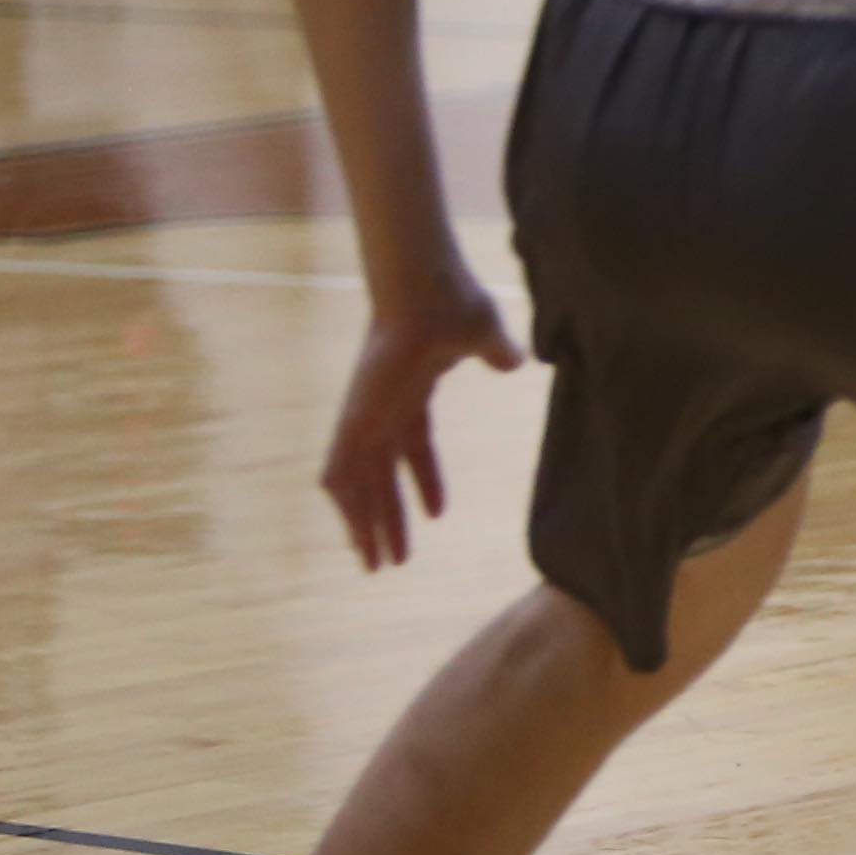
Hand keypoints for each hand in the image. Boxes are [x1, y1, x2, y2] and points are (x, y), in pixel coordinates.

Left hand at [318, 278, 522, 572]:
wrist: (427, 291)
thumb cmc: (454, 303)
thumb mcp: (486, 335)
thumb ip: (498, 352)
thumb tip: (516, 362)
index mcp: (411, 393)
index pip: (413, 448)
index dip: (425, 483)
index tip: (437, 515)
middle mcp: (383, 410)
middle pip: (380, 477)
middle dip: (388, 520)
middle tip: (392, 562)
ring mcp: (365, 415)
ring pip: (358, 483)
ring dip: (365, 524)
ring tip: (376, 563)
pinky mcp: (355, 418)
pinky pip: (339, 470)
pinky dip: (344, 503)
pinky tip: (354, 533)